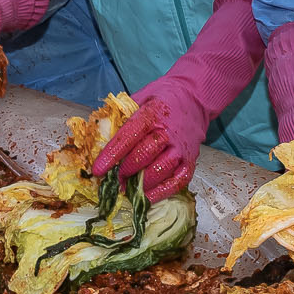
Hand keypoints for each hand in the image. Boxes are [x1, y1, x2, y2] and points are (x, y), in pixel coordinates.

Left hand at [91, 84, 209, 197]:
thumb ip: (121, 114)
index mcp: (153, 114)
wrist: (195, 98)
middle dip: (123, 172)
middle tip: (112, 180)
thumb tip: (98, 134)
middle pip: (142, 157)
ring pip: (159, 171)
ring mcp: (181, 148)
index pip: (128, 137)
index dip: (111, 155)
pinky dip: (161, 193)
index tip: (97, 170)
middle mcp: (168, 132)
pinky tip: (147, 197)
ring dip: (139, 184)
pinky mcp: (190, 160)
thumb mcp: (140, 97)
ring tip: (126, 188)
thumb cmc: (163, 98)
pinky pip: (177, 181)